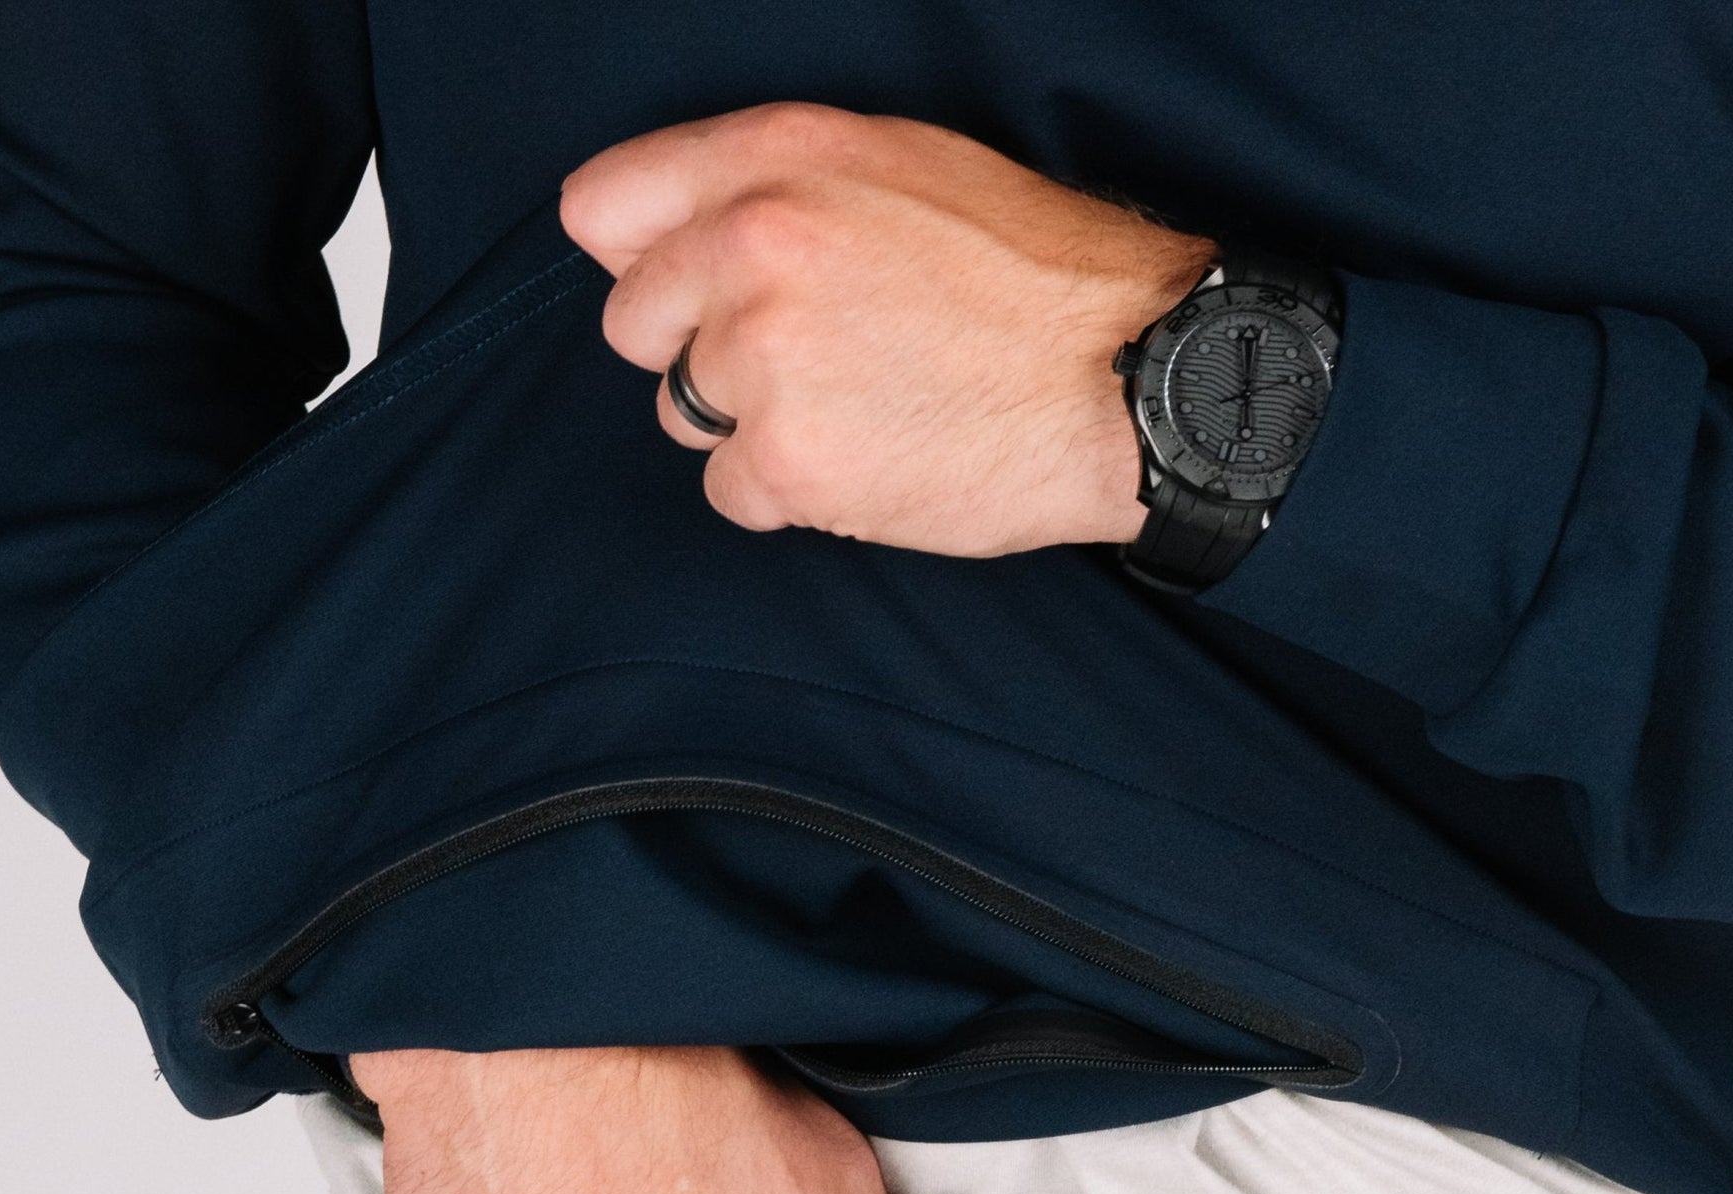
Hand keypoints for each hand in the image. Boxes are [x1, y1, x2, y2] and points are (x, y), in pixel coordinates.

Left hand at [558, 102, 1215, 554]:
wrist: (1128, 378)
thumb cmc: (1036, 278)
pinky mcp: (786, 461)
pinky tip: (870, 463)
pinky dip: (790, 495)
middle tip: (810, 362)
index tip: (694, 294)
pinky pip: (732, 492)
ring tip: (859, 410)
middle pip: (634, 327)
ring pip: (684, 415)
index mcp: (776, 158)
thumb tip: (676, 238)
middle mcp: (751, 245)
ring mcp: (762, 358)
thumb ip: (777, 187)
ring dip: (751, 427)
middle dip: (703, 352)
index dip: (646, 260)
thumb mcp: (904, 168)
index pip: (604, 211)